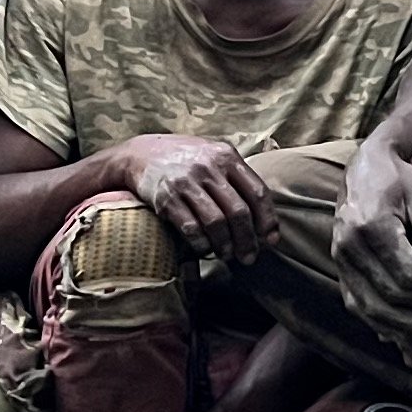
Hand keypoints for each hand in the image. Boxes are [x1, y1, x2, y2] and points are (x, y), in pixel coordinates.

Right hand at [110, 133, 275, 262]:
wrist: (140, 154)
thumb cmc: (187, 159)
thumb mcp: (214, 155)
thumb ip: (238, 178)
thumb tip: (265, 219)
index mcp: (226, 156)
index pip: (257, 192)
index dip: (267, 219)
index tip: (270, 239)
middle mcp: (208, 167)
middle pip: (238, 212)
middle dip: (247, 240)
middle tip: (249, 257)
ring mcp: (186, 182)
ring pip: (216, 223)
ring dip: (225, 245)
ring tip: (227, 255)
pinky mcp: (166, 198)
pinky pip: (191, 228)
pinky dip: (201, 244)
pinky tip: (205, 249)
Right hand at [332, 136, 411, 363]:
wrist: (365, 167)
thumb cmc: (400, 178)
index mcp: (370, 226)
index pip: (407, 272)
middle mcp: (349, 247)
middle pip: (390, 295)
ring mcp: (341, 260)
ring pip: (371, 308)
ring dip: (407, 324)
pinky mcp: (340, 269)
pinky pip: (358, 305)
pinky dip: (384, 322)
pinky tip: (409, 327)